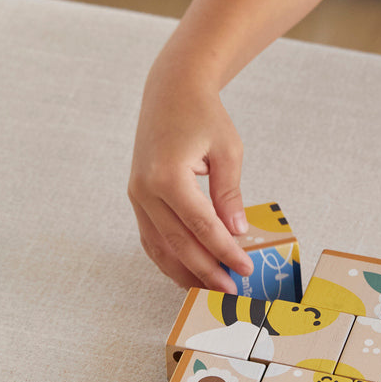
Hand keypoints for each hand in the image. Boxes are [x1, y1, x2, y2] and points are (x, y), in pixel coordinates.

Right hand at [128, 57, 253, 292]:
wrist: (171, 91)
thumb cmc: (203, 116)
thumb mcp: (227, 151)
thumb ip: (229, 194)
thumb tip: (236, 232)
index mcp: (167, 176)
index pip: (201, 226)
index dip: (224, 251)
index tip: (244, 269)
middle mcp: (145, 190)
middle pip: (178, 243)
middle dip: (206, 270)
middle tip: (230, 290)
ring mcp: (136, 195)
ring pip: (159, 246)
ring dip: (184, 271)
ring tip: (209, 289)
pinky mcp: (137, 197)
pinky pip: (150, 236)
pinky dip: (168, 257)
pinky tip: (187, 271)